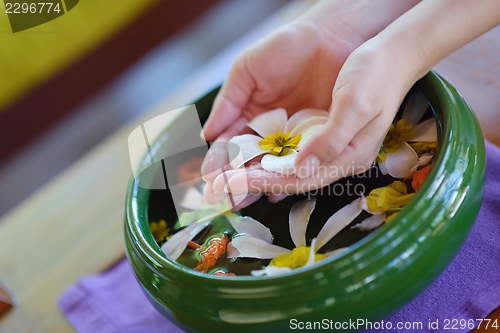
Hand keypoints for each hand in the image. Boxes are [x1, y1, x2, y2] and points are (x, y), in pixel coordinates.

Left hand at [209, 39, 413, 196]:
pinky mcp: (322, 133)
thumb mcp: (355, 106)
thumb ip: (330, 140)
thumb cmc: (376, 76)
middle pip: (291, 178)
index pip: (301, 179)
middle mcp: (337, 158)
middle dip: (254, 183)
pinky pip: (290, 150)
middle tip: (221, 187)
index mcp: (349, 157)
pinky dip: (268, 154)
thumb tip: (301, 169)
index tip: (236, 183)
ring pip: (287, 167)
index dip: (266, 182)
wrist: (391, 55)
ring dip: (257, 171)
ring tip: (227, 175)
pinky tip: (249, 157)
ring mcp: (330, 147)